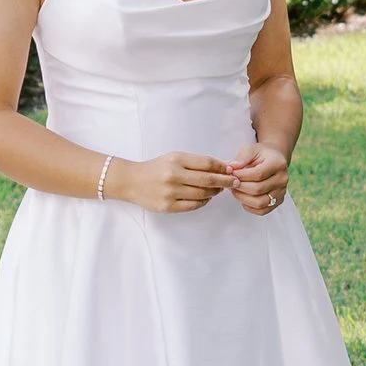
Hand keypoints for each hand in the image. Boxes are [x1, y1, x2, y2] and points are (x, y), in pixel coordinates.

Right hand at [108, 152, 235, 212]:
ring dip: (215, 192)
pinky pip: (194, 205)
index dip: (222, 167)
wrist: (131, 181)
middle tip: (235, 182)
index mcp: (176, 160)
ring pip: (203, 194)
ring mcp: (171, 192)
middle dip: (225, 181)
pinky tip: (206, 198)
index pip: (207, 163)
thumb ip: (197, 162)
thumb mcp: (175, 158)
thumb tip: (223, 166)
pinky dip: (204, 202)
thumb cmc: (156, 168)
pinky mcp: (168, 206)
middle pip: (208, 179)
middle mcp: (174, 175)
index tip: (231, 170)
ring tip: (218, 189)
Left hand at [223, 144, 291, 217]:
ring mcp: (282, 192)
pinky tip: (243, 197)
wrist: (274, 159)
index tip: (231, 173)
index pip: (258, 174)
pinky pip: (262, 210)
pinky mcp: (278, 201)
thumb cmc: (261, 155)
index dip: (241, 176)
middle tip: (230, 183)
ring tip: (235, 190)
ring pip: (260, 202)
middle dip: (240, 187)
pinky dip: (249, 207)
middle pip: (258, 189)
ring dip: (243, 198)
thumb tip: (231, 168)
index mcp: (278, 164)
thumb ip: (241, 157)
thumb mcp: (251, 149)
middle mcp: (283, 179)